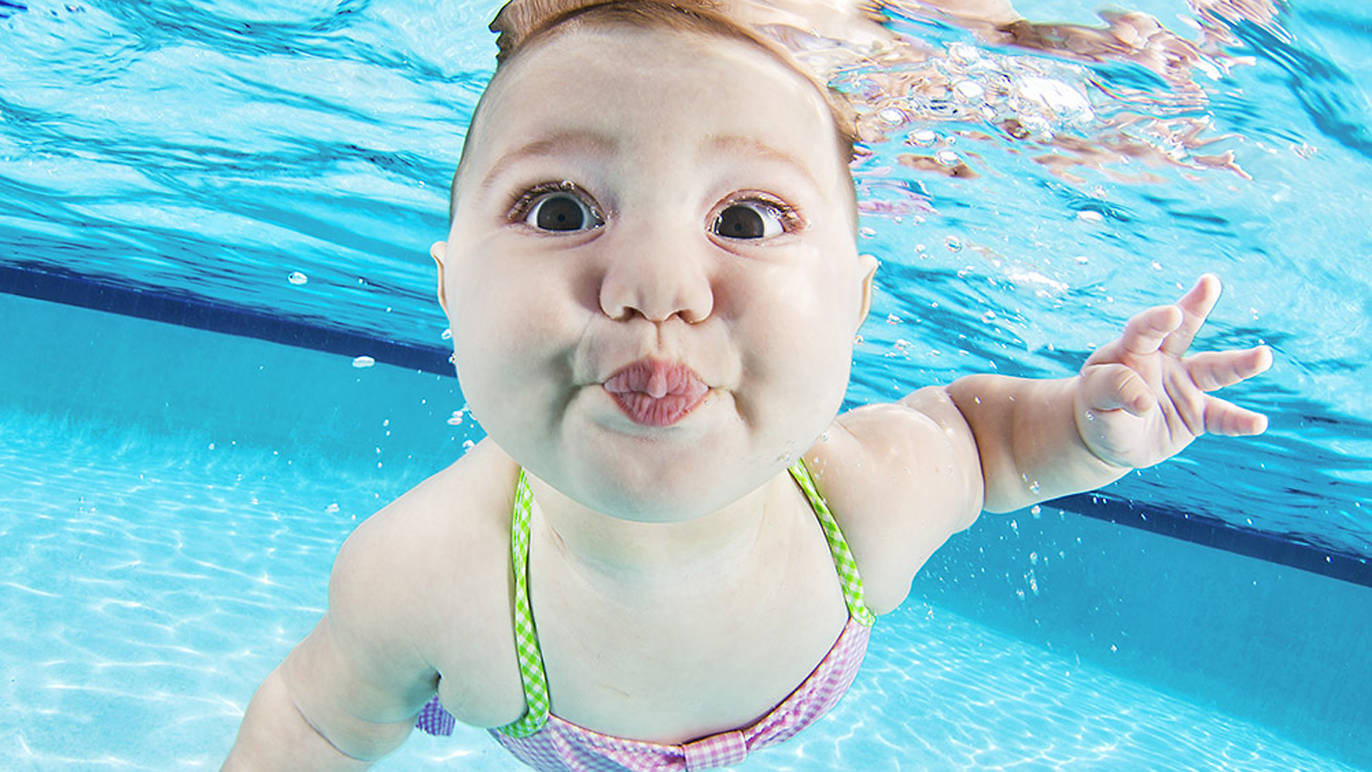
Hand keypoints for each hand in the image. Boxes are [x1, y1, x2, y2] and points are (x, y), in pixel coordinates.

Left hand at [1073, 274, 1271, 468]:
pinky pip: (1221, 417)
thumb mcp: (1094, 398)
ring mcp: (1184, 384)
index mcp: (1132, 350)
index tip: (1172, 315)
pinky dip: (1238, 421)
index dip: (1157, 320)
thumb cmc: (1098, 408)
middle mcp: (1163, 360)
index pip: (1143, 330)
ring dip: (1240, 364)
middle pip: (1184, 331)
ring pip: (1215, 370)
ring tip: (1264, 356)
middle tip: (1210, 283)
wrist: (1109, 436)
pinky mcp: (1198, 413)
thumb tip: (1145, 400)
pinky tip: (1258, 423)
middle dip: (1196, 306)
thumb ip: (1114, 390)